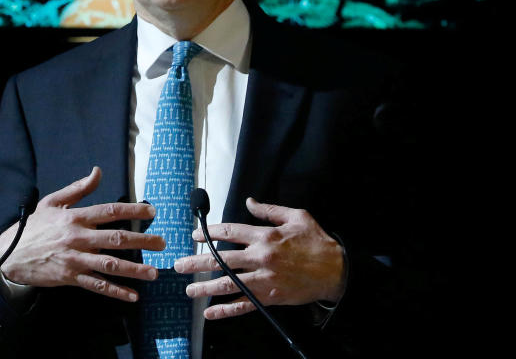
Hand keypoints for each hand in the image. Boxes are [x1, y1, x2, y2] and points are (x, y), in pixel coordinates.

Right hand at [0, 166, 164, 301]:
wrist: (11, 253)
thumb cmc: (35, 226)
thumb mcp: (53, 201)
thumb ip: (78, 189)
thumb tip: (98, 171)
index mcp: (76, 217)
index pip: (109, 211)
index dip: (133, 211)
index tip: (152, 212)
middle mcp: (78, 238)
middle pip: (116, 239)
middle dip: (142, 241)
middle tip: (162, 243)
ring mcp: (75, 259)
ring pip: (110, 265)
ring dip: (134, 270)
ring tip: (153, 273)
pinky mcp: (70, 277)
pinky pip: (97, 285)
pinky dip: (115, 292)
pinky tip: (132, 296)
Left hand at [173, 197, 344, 319]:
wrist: (335, 271)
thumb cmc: (316, 241)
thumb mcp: (296, 216)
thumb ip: (270, 210)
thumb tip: (250, 202)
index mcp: (265, 236)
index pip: (229, 232)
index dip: (209, 233)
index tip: (195, 235)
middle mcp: (260, 258)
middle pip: (221, 260)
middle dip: (197, 262)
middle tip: (179, 264)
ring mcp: (263, 279)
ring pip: (227, 284)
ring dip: (204, 288)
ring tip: (188, 290)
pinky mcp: (269, 297)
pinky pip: (243, 305)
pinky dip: (225, 310)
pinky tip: (210, 313)